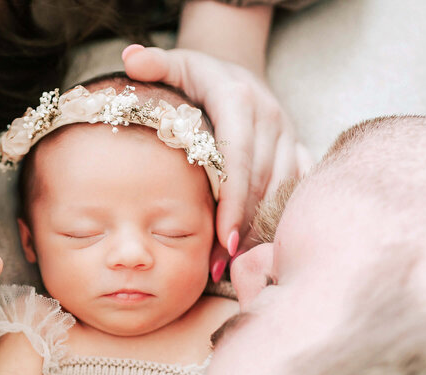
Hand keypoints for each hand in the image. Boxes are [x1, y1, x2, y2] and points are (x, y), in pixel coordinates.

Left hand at [123, 45, 311, 259]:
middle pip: (260, 181)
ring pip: (281, 189)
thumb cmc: (195, 76)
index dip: (234, 200)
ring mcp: (287, 134)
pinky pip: (296, 188)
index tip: (225, 238)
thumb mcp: (175, 63)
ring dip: (260, 229)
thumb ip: (153, 64)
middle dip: (242, 226)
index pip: (239, 157)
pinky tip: (260, 248)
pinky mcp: (295, 147)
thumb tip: (130, 57)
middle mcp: (271, 117)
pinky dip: (278, 218)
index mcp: (239, 99)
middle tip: (220, 264)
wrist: (233, 69)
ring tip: (233, 265)